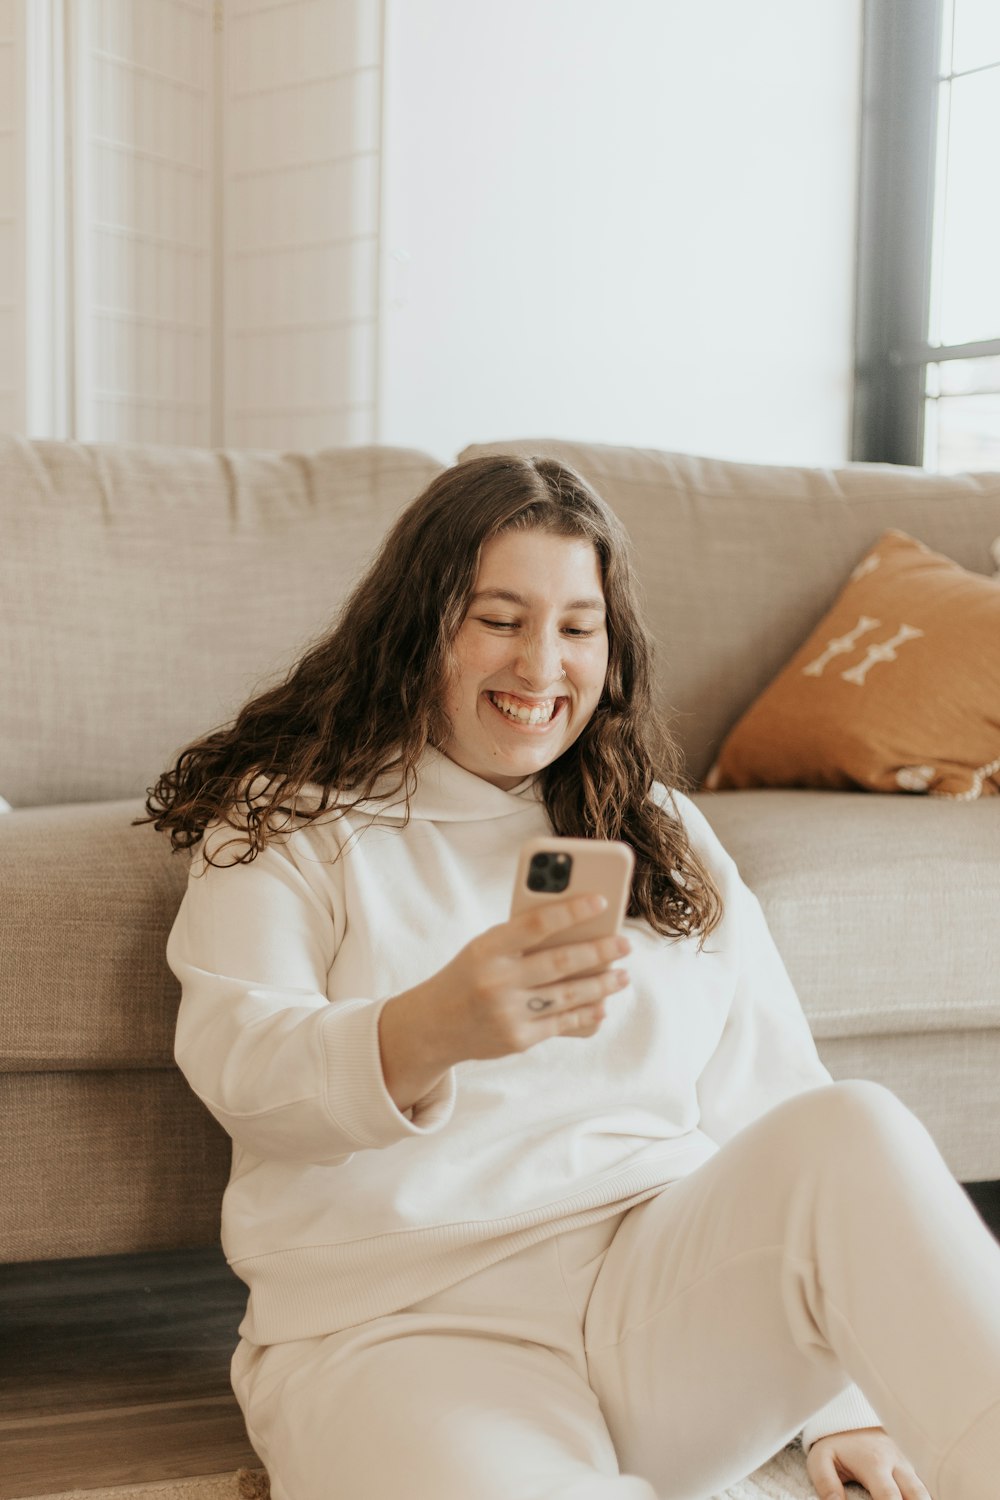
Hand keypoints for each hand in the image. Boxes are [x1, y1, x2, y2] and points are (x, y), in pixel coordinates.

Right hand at [379, 893, 631, 1110]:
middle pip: (561, 962)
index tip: (602, 902)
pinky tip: (603, 1004)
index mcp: (487, 948)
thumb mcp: (485, 948)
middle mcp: (497, 980)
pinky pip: (562, 1023)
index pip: (536, 923)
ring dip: (602, 985)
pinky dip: (587, 1013)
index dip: (572, 911)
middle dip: (600, 952)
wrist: (433, 1025)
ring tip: (622, 975)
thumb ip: (523, 940)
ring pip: (569, 996)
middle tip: (625, 944)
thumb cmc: (470, 974)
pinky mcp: (517, 1039)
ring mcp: (507, 1013)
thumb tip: (580, 931)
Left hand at [806, 1426, 931, 1499]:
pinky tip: (910, 1497)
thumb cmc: (835, 1442)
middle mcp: (897, 1463)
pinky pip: (920, 1486)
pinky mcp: (911, 1467)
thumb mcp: (821, 1459)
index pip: (889, 1497)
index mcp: (875, 1463)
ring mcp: (907, 1464)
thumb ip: (826, 1483)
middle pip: (918, 1495)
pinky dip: (919, 1496)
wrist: (849, 1414)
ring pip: (924, 1491)